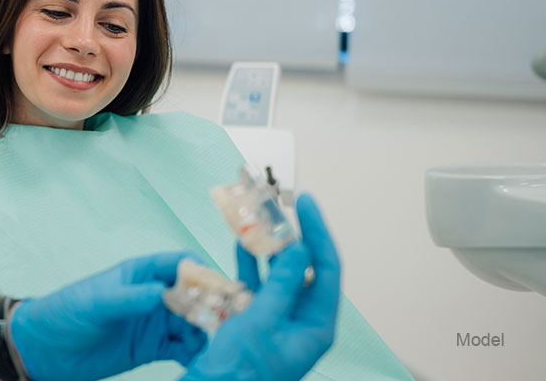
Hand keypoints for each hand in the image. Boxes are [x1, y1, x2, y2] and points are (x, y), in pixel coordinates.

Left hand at [8, 251, 206, 380]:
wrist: (45, 350)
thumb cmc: (64, 313)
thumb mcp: (97, 302)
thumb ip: (130, 298)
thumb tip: (162, 294)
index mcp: (140, 273)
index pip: (179, 264)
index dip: (202, 272)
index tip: (221, 287)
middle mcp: (153, 295)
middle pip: (194, 296)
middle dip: (214, 306)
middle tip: (230, 323)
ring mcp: (154, 321)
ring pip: (192, 324)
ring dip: (207, 332)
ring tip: (219, 346)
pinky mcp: (152, 347)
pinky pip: (182, 348)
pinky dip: (195, 353)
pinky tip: (202, 360)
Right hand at [181, 194, 340, 380]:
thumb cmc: (240, 373)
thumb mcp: (263, 322)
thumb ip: (282, 284)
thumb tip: (301, 250)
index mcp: (315, 327)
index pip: (326, 269)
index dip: (318, 233)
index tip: (306, 204)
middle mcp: (300, 322)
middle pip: (302, 268)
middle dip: (290, 237)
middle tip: (280, 208)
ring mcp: (277, 321)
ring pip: (277, 274)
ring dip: (267, 248)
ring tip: (258, 221)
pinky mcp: (256, 321)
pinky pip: (257, 286)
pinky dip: (249, 265)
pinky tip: (241, 247)